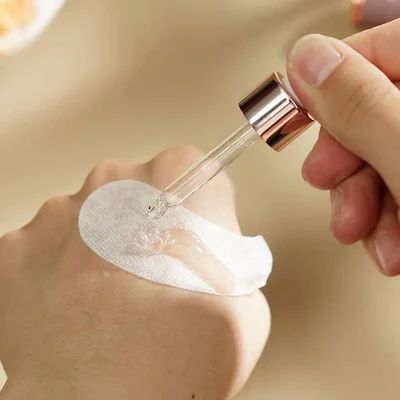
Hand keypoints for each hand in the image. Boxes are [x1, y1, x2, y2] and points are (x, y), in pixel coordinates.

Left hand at [0, 146, 269, 399]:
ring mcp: (59, 210)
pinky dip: (58, 272)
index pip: (192, 170)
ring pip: (88, 215)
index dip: (196, 207)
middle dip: (146, 221)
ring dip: (100, 245)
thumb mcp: (245, 294)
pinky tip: (72, 307)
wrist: (112, 398)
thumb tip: (204, 256)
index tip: (192, 235)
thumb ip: (225, 256)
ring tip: (109, 297)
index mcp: (179, 176)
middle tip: (151, 271)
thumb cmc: (190, 347)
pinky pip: (45, 248)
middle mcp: (115, 178)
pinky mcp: (16, 247)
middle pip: (136, 187)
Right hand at [287, 19, 399, 275]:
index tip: (302, 111)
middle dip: (345, 157)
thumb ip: (362, 106)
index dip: (332, 81)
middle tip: (326, 180)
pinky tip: (390, 246)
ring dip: (361, 201)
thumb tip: (308, 60)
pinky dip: (386, 221)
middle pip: (377, 110)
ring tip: (363, 234)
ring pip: (383, 156)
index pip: (383, 49)